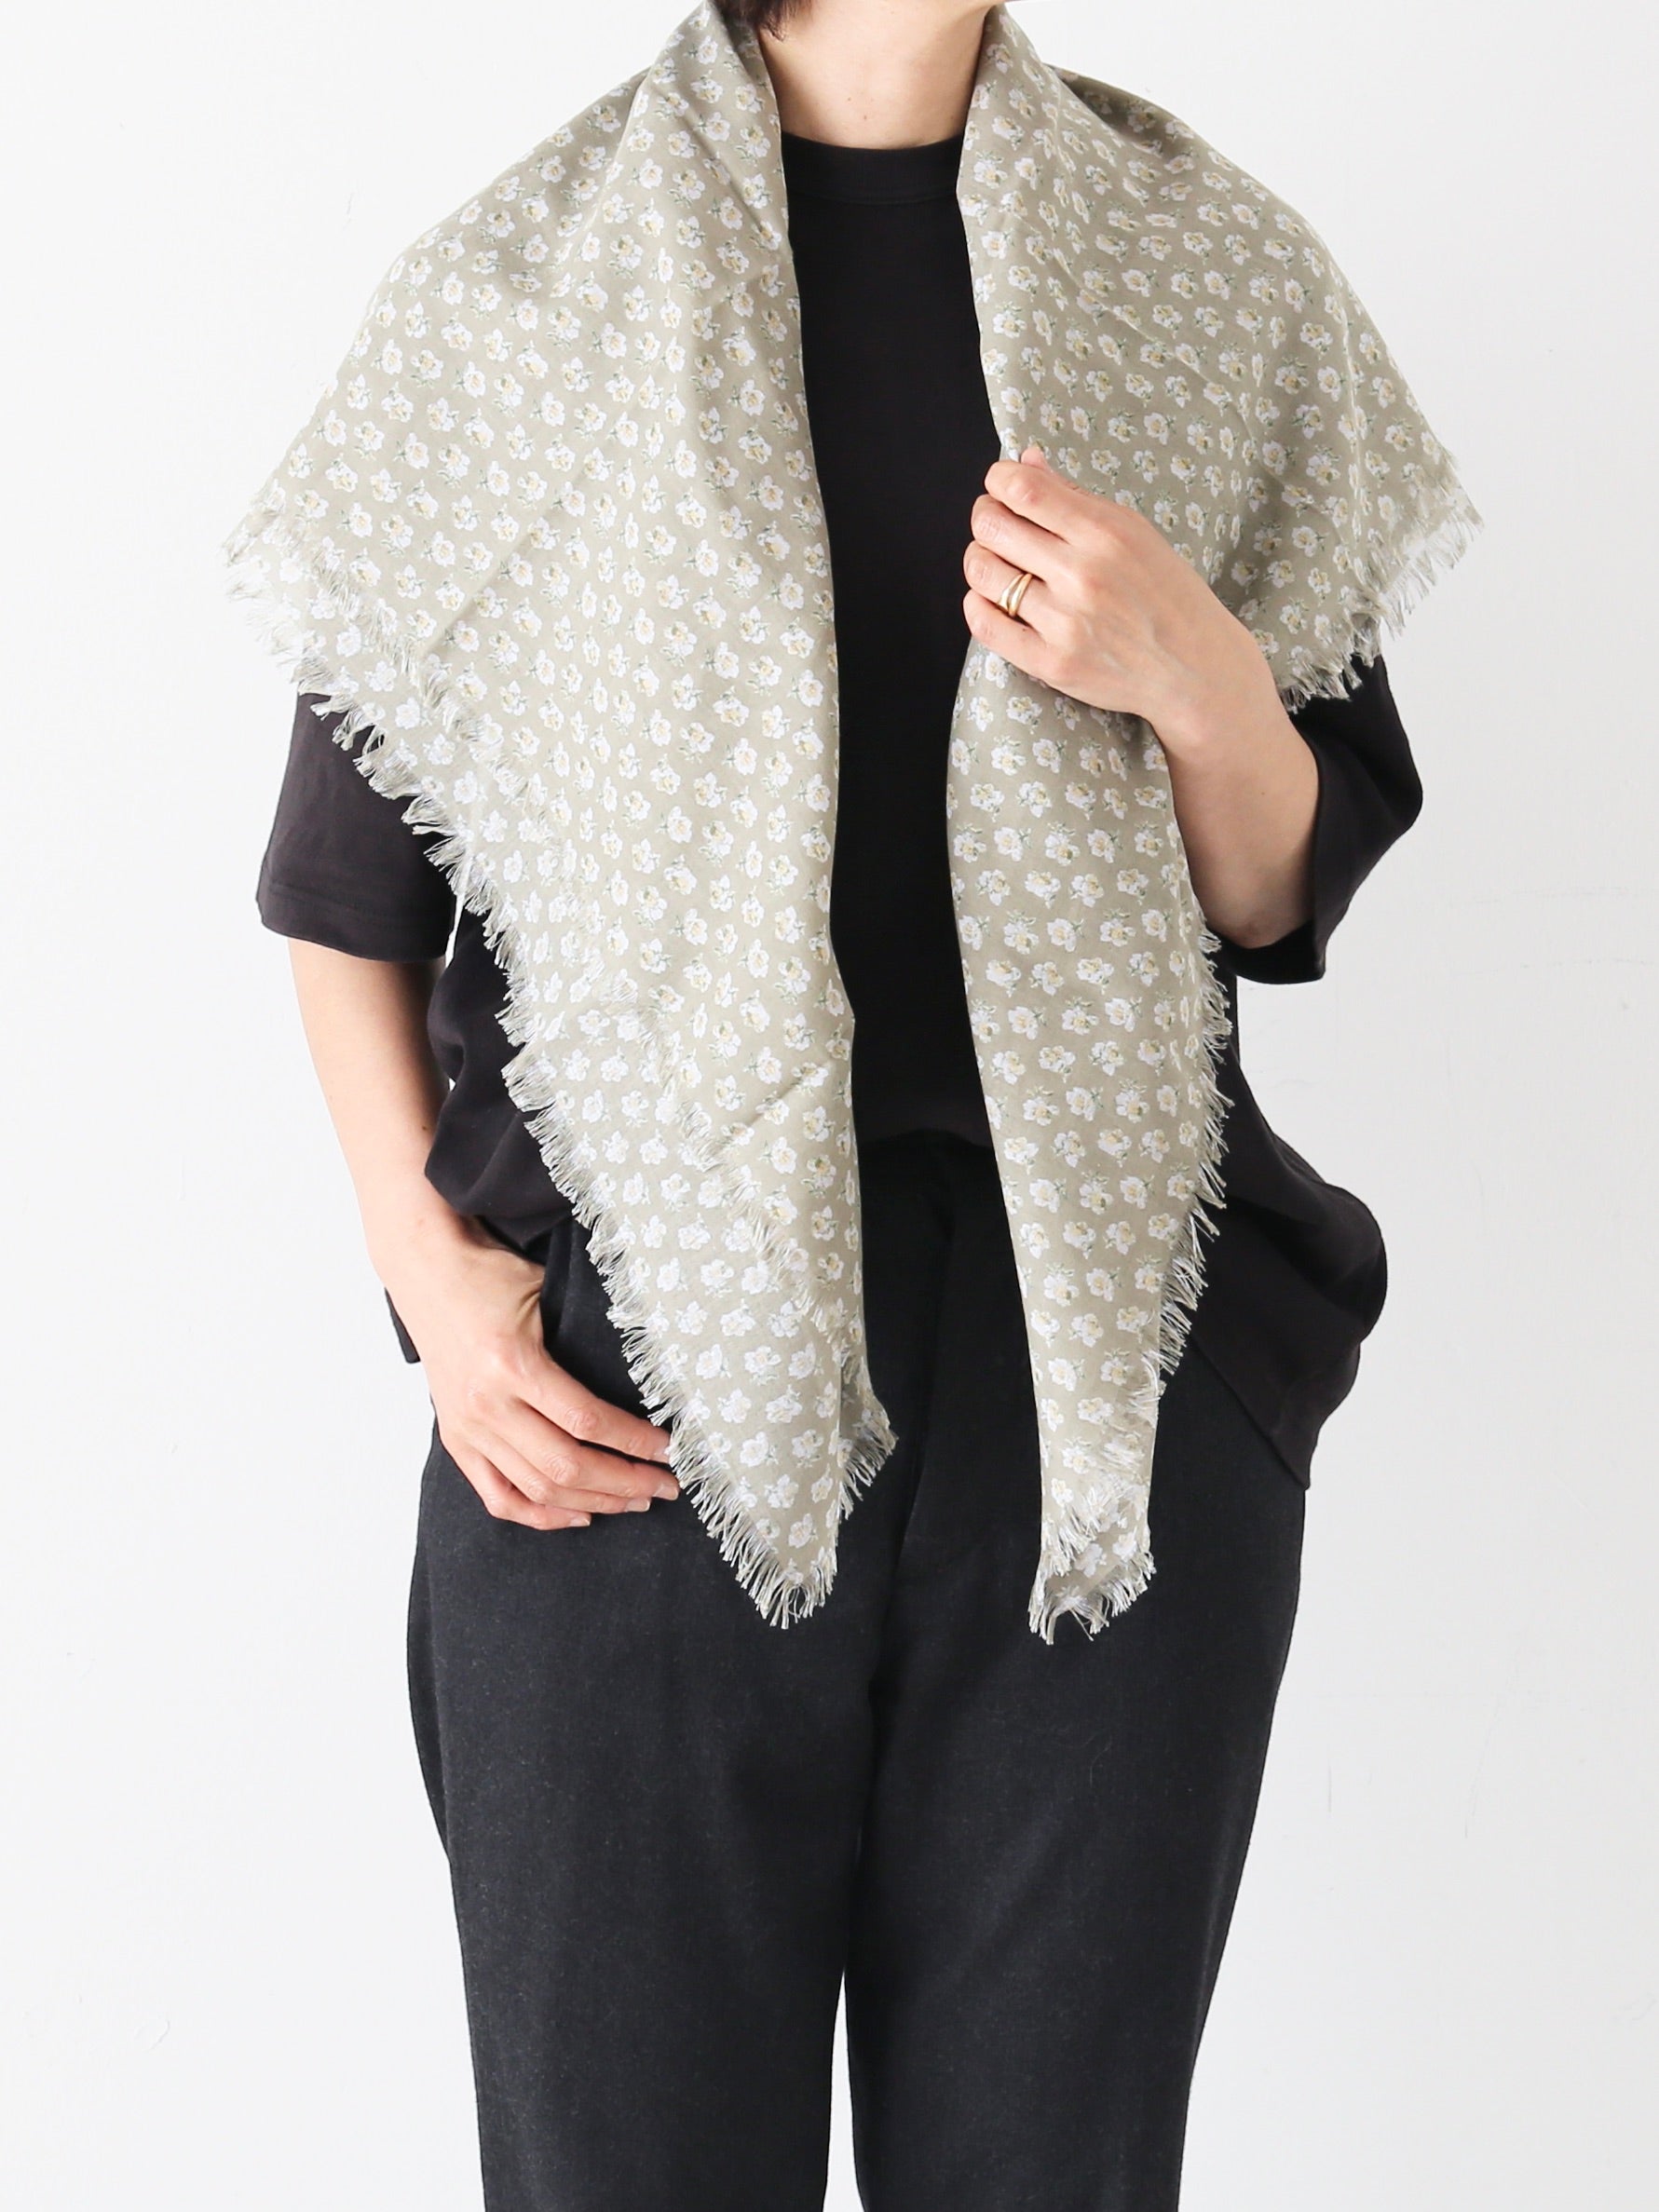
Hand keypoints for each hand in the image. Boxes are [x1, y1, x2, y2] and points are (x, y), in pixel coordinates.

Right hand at [385, 1219, 678, 1530]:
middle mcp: (487, 1405)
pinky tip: (578, 1514)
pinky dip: (539, 1515)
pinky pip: (498, 1497)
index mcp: (513, 1365)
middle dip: (624, 1482)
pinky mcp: (457, 1440)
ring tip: (634, 1501)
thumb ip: (584, 1335)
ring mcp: (468, 1428)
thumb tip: (646, 1373)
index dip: (634, 1442)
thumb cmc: (490, 1276)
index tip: (669, 1450)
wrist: (425, 1272)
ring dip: (594, 1501)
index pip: (585, 1420)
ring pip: (537, 1489)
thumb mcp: (544, 1292)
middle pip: (565, 1465)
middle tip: (664, 1486)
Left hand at [961, 446, 1280, 747]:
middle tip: (995, 523)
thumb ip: (1075, 498)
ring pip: (983, 573)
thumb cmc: (1167, 594)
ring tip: (995, 562)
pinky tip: (990, 599)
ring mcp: (1065, 622)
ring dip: (979, 559)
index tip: (1000, 485)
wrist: (1195, 669)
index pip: (1023, 489)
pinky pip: (986, 625)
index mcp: (1105, 533)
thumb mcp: (1135, 532)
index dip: (998, 480)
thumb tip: (1025, 461)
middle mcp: (1082, 575)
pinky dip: (977, 605)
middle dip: (985, 516)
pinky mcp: (1052, 663)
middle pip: (993, 527)